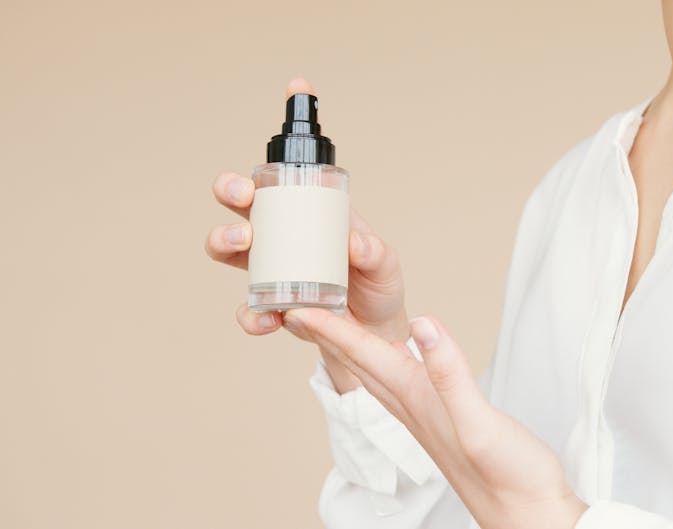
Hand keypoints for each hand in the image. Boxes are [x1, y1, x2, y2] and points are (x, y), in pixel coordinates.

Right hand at [204, 79, 409, 392]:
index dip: (291, 131)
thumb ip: (375, 253)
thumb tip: (352, 244)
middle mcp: (282, 234)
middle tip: (242, 195)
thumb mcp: (384, 263)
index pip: (292, 170)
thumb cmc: (377, 285)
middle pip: (244, 201)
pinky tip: (268, 318)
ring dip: (224, 240)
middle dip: (233, 188)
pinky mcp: (270, 306)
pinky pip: (249, 308)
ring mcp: (270, 268)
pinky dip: (251, 314)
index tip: (297, 89)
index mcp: (310, 213)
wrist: (373, 334)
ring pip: (229, 246)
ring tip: (241, 244)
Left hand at [281, 308, 587, 528]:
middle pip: (358, 363)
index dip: (330, 328)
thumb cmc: (507, 475)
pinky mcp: (443, 421)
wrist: (524, 514)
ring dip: (351, 348)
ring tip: (334, 326)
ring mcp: (425, 416)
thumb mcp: (479, 420)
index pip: (363, 355)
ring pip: (375, 374)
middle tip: (299, 309)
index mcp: (416, 399)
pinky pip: (401, 382)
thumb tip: (422, 324)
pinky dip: (387, 361)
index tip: (296, 307)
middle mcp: (413, 406)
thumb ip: (449, 374)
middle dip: (328, 335)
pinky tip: (397, 355)